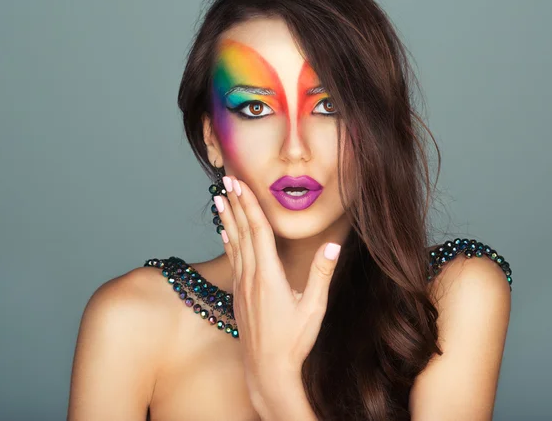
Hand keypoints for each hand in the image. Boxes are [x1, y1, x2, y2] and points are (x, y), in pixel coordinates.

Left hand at [212, 175, 341, 406]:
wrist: (267, 370)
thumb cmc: (293, 340)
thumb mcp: (314, 307)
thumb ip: (322, 273)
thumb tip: (333, 244)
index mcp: (269, 275)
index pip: (258, 231)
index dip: (248, 205)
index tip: (239, 185)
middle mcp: (251, 276)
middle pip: (241, 232)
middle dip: (234, 204)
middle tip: (225, 181)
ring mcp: (242, 286)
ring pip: (233, 244)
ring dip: (226, 219)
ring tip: (218, 199)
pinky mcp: (238, 295)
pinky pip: (231, 260)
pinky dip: (228, 241)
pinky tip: (224, 234)